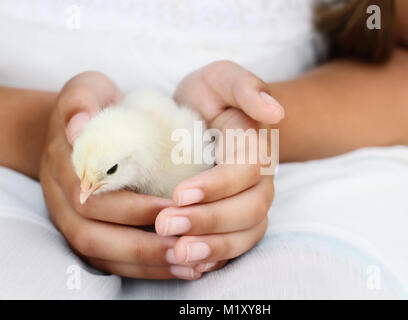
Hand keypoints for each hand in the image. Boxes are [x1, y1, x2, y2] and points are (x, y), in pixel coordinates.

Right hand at [40, 71, 201, 279]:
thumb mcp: (84, 91)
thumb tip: (79, 125)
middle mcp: (63, 202)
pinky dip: (144, 268)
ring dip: (146, 263)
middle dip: (141, 244)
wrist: (75, 130)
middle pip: (94, 236)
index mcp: (63, 168)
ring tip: (189, 264)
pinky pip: (112, 261)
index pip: (91, 198)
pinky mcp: (90, 234)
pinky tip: (178, 267)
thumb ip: (80, 103)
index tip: (172, 208)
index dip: (130, 208)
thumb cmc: (91, 108)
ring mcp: (73, 222)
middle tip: (185, 244)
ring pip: (103, 255)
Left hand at [154, 61, 281, 271]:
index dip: (217, 187)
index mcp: (255, 148)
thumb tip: (275, 112)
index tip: (179, 194)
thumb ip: (246, 87)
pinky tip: (189, 264)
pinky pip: (236, 246)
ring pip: (246, 234)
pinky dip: (217, 258)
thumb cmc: (212, 96)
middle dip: (209, 221)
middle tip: (166, 226)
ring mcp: (249, 202)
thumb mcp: (223, 79)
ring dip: (214, 247)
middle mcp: (258, 180)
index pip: (246, 173)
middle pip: (249, 210)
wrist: (209, 115)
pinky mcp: (235, 219)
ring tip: (177, 253)